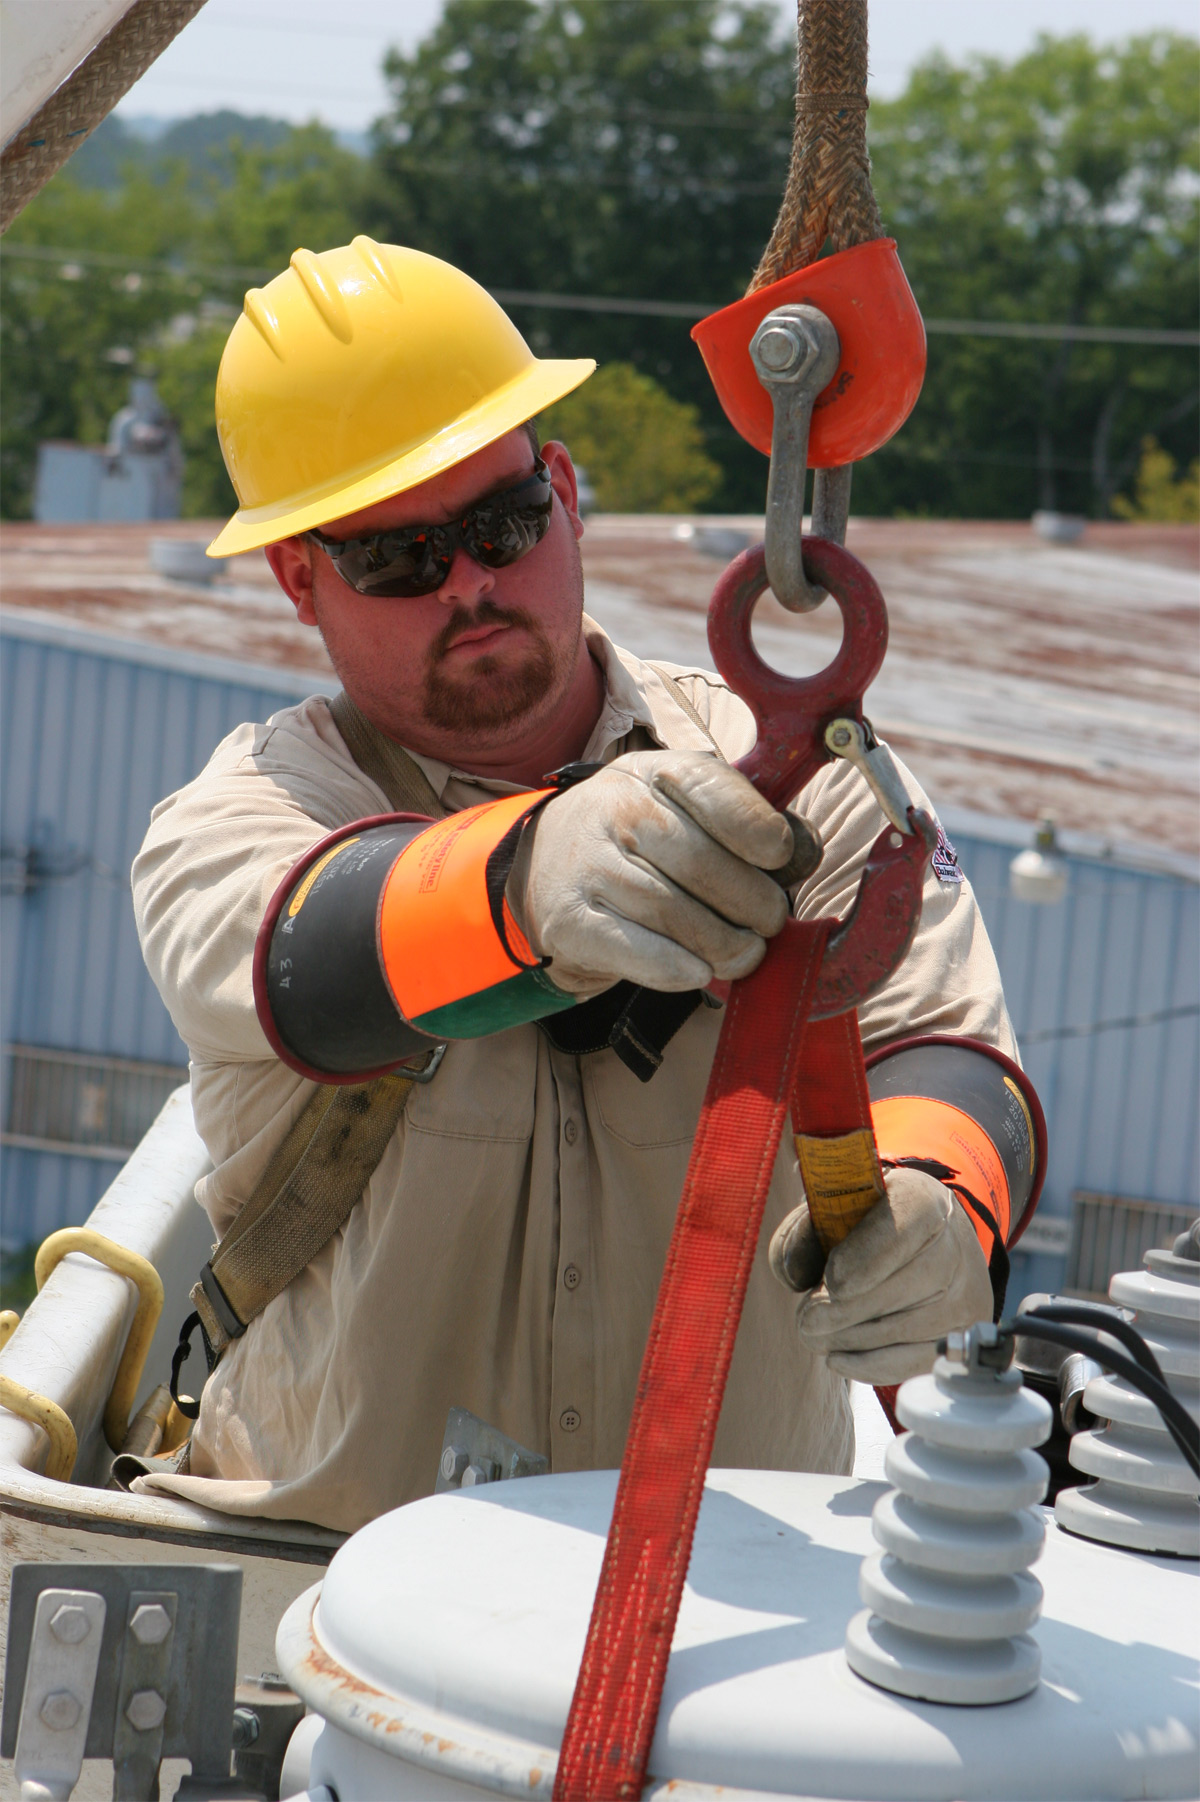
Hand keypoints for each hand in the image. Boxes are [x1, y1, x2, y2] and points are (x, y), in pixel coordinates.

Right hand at [509, 750, 797, 994]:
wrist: (548, 862)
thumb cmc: (643, 837)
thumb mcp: (687, 804)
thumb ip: (745, 818)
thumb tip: (803, 852)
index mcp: (657, 773)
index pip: (717, 793)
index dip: (761, 833)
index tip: (780, 860)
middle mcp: (617, 811)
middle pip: (703, 865)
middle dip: (753, 903)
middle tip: (769, 922)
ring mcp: (589, 866)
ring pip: (675, 915)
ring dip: (725, 945)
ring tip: (745, 953)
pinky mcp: (570, 920)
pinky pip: (634, 951)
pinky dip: (675, 969)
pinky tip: (698, 971)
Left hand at [768, 1165, 993, 1383]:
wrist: (922, 1241)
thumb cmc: (866, 1225)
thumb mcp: (830, 1212)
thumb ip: (802, 1235)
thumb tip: (792, 1275)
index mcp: (921, 1199)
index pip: (900, 1229)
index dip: (864, 1259)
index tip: (832, 1282)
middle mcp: (955, 1244)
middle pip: (897, 1289)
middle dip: (841, 1312)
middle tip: (804, 1321)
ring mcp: (965, 1292)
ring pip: (899, 1329)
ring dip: (847, 1339)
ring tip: (814, 1334)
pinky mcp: (962, 1332)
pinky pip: (913, 1360)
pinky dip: (869, 1365)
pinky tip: (837, 1358)